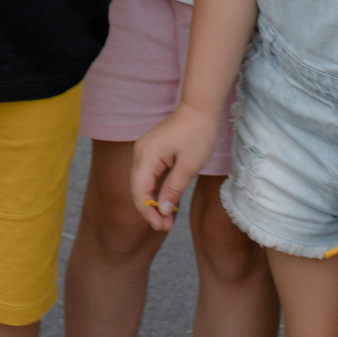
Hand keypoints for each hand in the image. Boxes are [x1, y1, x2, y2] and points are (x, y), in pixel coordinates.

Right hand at [131, 106, 219, 233]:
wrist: (199, 110)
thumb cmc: (197, 134)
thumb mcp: (189, 166)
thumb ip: (173, 189)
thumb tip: (161, 211)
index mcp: (147, 155)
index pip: (139, 190)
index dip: (147, 211)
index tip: (161, 226)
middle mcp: (140, 153)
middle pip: (137, 188)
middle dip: (149, 210)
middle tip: (166, 227)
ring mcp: (144, 151)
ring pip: (142, 183)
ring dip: (152, 202)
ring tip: (167, 219)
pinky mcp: (151, 151)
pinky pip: (148, 175)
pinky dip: (155, 190)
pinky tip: (165, 202)